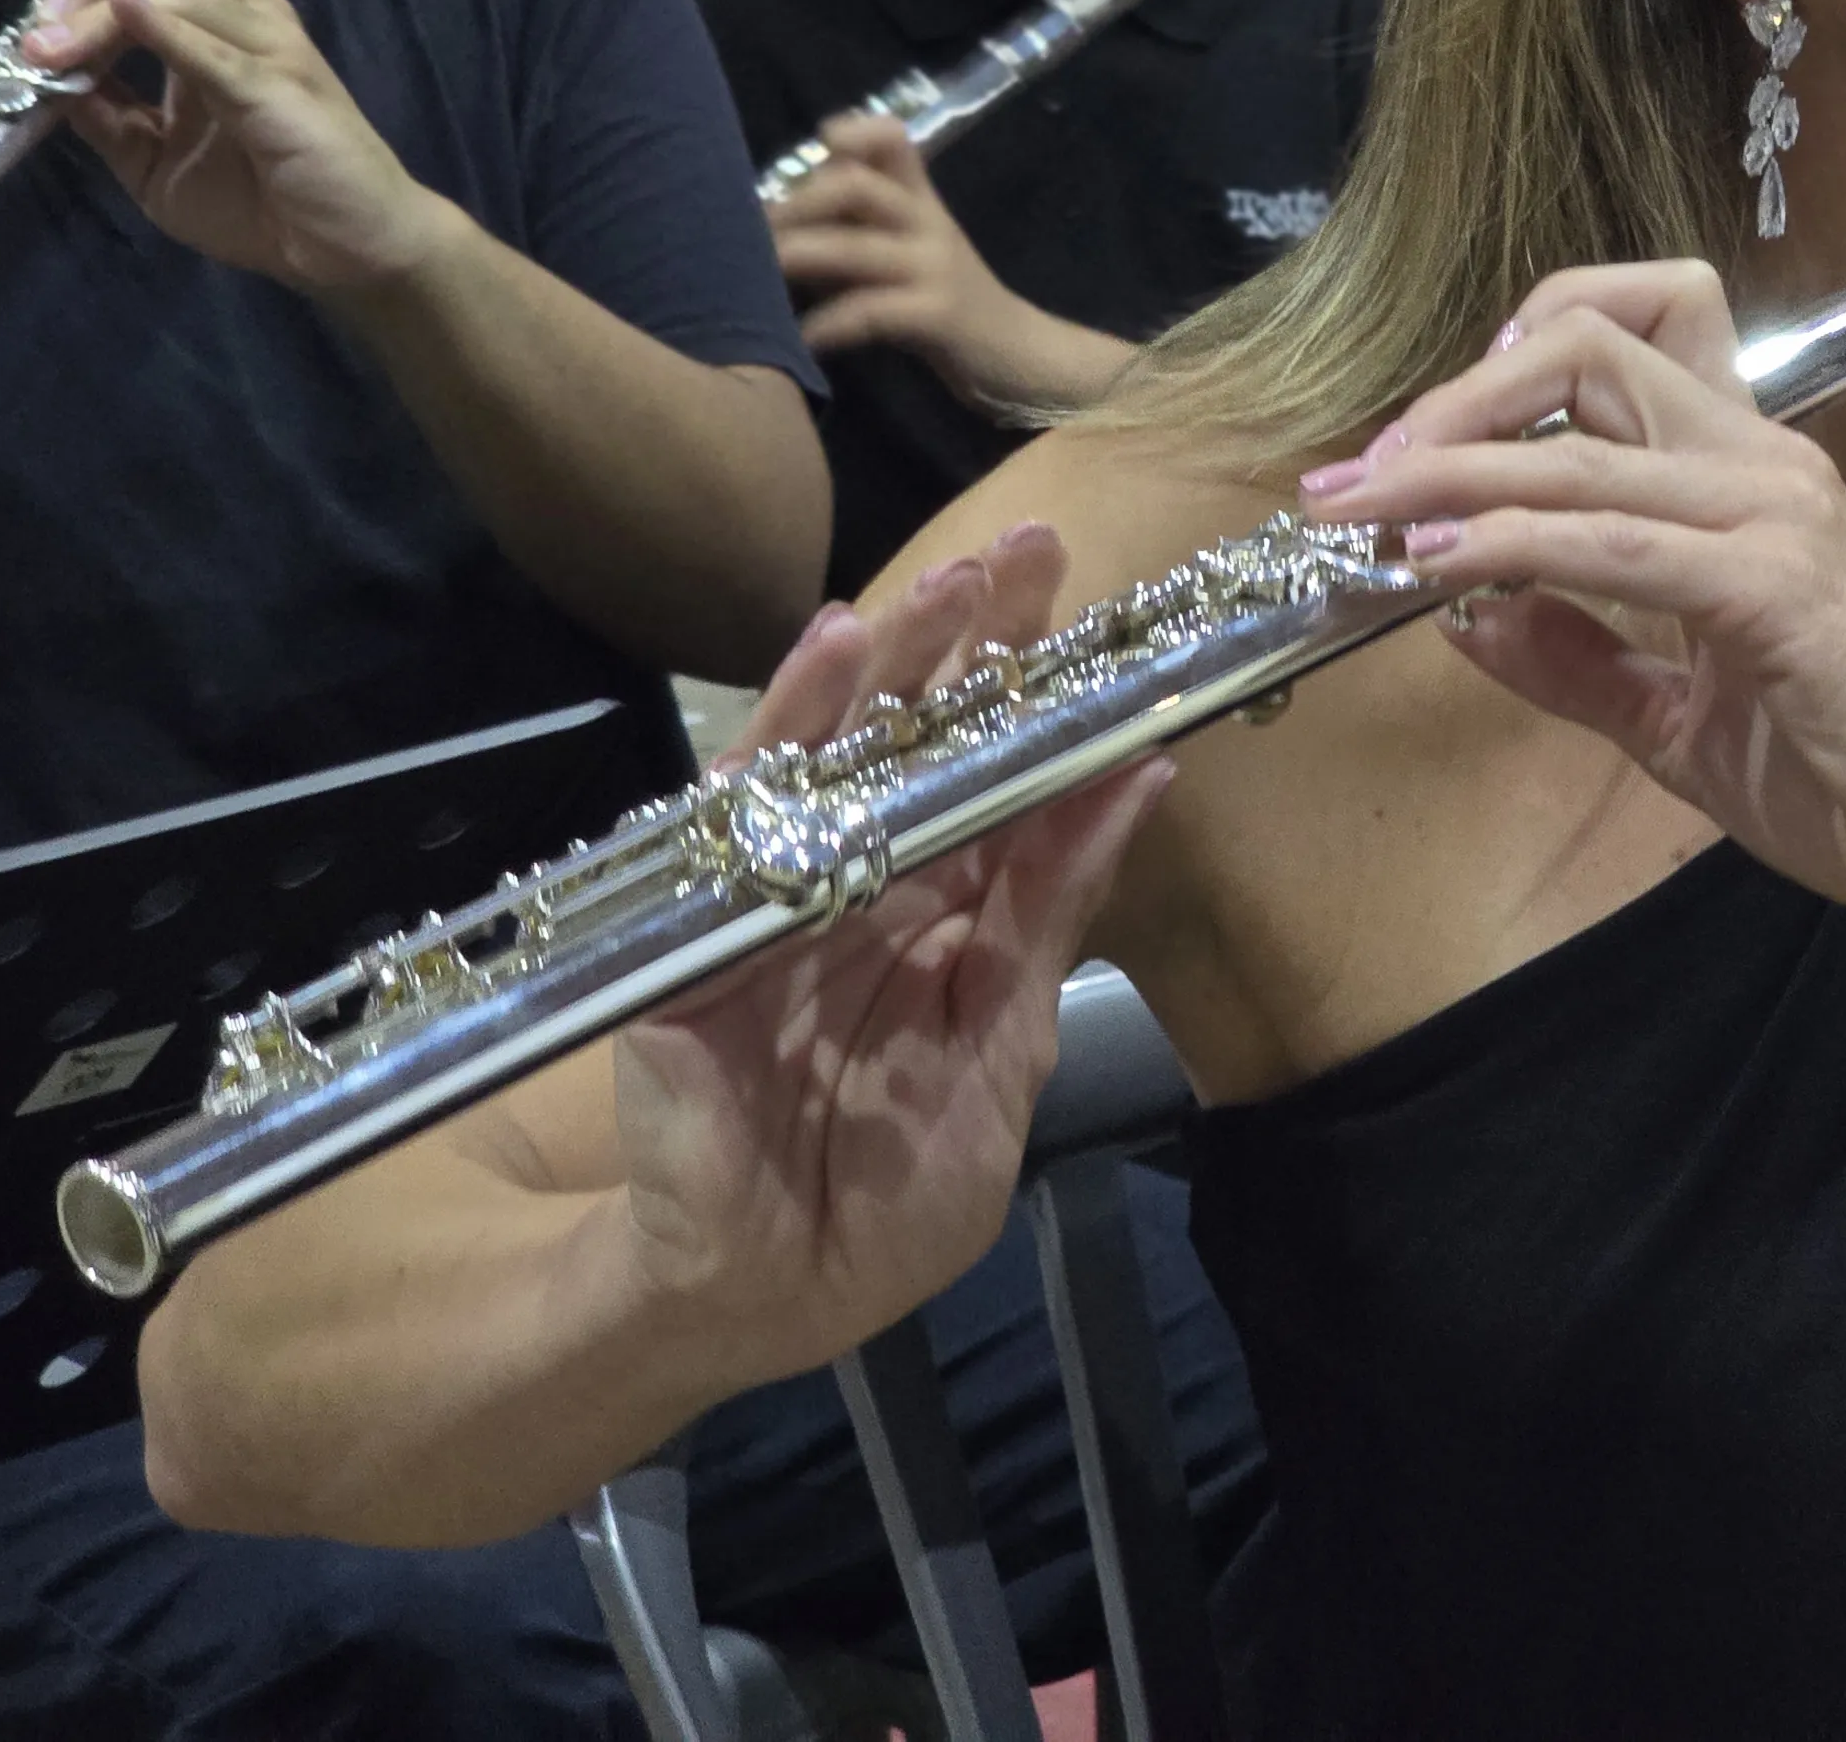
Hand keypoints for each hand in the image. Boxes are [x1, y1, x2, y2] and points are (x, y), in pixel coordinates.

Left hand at [17, 0, 451, 292]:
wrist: (346, 253)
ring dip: (97, 11)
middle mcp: (250, 11)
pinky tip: (121, 21)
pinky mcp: (278, 87)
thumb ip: (108, 118)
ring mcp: (271, 43)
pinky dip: (158, 27)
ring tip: (52, 57)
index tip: (43, 26)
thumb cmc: (262, 206)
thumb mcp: (155, 163)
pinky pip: (210, 44)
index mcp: (222, 19)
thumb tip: (43, 82)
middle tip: (42, 28)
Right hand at [607, 524, 1164, 1386]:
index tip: (1111, 623)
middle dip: (979, 647)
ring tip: (955, 579)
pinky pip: (752, 806)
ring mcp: (785, 894)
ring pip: (847, 750)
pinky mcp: (708, 921)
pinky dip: (791, 723)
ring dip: (898, 658)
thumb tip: (1137, 785)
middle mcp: (868, 884)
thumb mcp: (1001, 1062)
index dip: (1051, 708)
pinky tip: (834, 645)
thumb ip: (1050, 924)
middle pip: (927, 744)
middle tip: (1035, 548)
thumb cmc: (884, 1203)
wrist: (766, 1298)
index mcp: (944, 920)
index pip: (1005, 791)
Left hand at [770, 114, 1127, 413]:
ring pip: (856, 247)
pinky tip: (805, 339)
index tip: (812, 154)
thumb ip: (853, 233)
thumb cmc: (948, 307)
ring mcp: (935, 268)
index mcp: (921, 203)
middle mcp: (928, 223)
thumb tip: (770, 222)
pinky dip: (830, 326)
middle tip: (752, 235)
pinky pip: (871, 312)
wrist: (1019, 358)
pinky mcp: (938, 315)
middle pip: (856, 185)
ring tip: (759, 275)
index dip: (849, 134)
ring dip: (799, 258)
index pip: (890, 141)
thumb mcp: (905, 256)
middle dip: (797, 205)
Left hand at [1295, 262, 1845, 926]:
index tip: (1417, 450)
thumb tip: (1462, 614)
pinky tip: (1440, 565)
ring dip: (1445, 468)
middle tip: (1363, 474)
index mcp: (1745, 472)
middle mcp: (1759, 461)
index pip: (1622, 334)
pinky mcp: (1774, 585)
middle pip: (1585, 344)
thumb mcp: (1681, 718)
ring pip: (1576, 445)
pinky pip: (1611, 543)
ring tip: (1362, 509)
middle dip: (1451, 397)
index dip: (1503, 367)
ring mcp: (1772, 512)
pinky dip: (1510, 542)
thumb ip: (1579, 659)